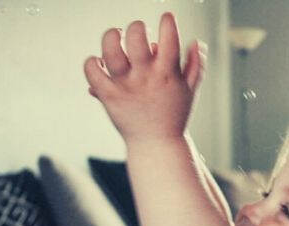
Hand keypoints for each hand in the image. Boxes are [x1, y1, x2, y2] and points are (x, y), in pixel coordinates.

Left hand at [84, 12, 204, 142]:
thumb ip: (195, 66)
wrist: (156, 145)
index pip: (169, 38)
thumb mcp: (190, 91)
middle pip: (136, 37)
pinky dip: (93, 61)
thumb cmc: (174, 115)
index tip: (167, 17)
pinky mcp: (108, 96)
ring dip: (112, 35)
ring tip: (116, 36)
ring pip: (110, 49)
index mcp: (168, 74)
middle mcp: (146, 77)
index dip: (168, 21)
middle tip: (138, 31)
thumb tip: (196, 42)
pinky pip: (92, 70)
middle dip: (137, 26)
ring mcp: (125, 86)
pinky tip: (101, 62)